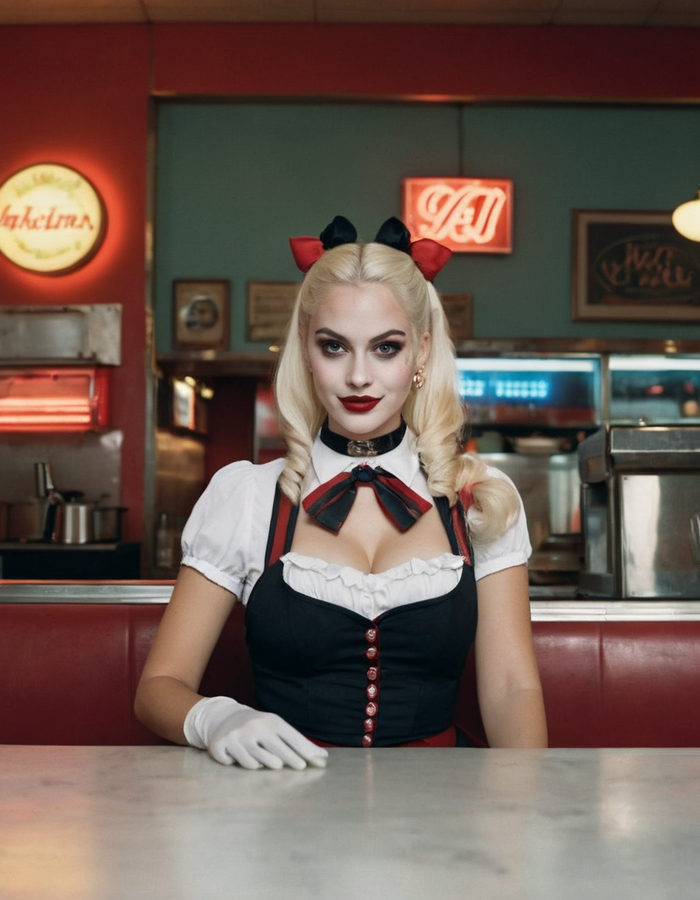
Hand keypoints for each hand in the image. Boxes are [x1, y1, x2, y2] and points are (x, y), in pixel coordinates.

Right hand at [184, 696, 328, 769]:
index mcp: (271, 722)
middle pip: (277, 749)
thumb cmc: (258, 726)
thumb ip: (295, 742)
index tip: (316, 761)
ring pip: (256, 761)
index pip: (291, 737)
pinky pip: (235, 763)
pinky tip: (239, 758)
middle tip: (301, 767)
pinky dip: (239, 764)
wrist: (222, 717)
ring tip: (271, 763)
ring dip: (265, 764)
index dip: (304, 749)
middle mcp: (254, 727)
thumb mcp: (275, 727)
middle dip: (291, 759)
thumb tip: (323, 758)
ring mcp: (237, 736)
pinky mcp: (220, 745)